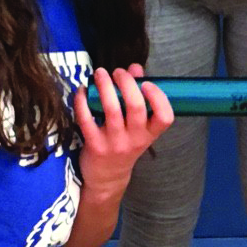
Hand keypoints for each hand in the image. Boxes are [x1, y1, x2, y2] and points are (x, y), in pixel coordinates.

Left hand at [73, 65, 172, 195]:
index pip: (165, 117)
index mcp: (149, 134)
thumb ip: (139, 96)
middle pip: (136, 106)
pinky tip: (82, 91)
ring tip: (100, 74)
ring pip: (111, 109)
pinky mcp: (94, 145)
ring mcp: (114, 143)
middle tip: (118, 72)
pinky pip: (86, 119)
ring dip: (105, 86)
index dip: (158, 97)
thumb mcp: (138, 127)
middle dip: (126, 82)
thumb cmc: (125, 144)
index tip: (146, 84)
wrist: (107, 177)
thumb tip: (135, 68)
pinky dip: (82, 101)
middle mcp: (134, 139)